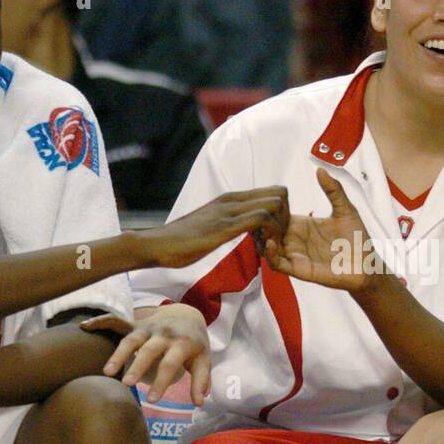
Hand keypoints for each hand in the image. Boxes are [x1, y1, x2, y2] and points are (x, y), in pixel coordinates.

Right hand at [81, 304, 210, 404]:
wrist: (188, 315)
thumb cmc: (194, 344)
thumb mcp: (204, 360)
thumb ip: (201, 381)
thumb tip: (199, 403)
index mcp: (182, 343)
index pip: (170, 364)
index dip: (161, 382)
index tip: (152, 401)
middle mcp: (163, 334)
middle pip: (149, 350)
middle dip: (138, 366)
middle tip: (127, 384)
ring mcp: (148, 328)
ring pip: (130, 339)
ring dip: (118, 354)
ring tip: (107, 372)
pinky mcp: (135, 325)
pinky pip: (117, 321)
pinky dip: (101, 322)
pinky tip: (84, 327)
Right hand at [138, 187, 288, 268]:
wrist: (158, 244)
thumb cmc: (183, 239)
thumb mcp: (212, 223)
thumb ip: (230, 220)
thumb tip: (244, 226)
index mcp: (231, 198)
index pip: (273, 192)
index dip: (282, 213)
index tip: (272, 234)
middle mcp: (233, 200)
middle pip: (280, 193)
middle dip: (286, 218)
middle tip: (275, 241)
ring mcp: (229, 212)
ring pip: (274, 205)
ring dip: (278, 229)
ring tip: (266, 248)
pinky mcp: (224, 227)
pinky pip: (259, 220)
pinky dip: (268, 236)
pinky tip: (259, 251)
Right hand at [264, 168, 379, 291]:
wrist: (367, 263)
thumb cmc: (357, 239)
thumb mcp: (345, 209)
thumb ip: (333, 190)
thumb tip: (321, 170)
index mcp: (302, 224)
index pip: (276, 214)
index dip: (269, 207)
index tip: (267, 199)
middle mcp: (295, 239)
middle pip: (266, 230)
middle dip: (260, 222)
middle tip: (258, 214)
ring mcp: (295, 254)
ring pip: (266, 247)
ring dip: (261, 237)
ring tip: (263, 227)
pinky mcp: (299, 269)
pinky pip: (277, 264)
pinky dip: (270, 254)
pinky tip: (272, 243)